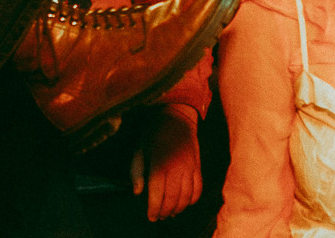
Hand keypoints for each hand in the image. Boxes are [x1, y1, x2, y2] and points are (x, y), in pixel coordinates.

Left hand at [129, 104, 202, 220]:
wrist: (177, 118)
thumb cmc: (154, 135)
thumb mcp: (139, 150)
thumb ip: (136, 172)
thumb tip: (138, 192)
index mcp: (159, 164)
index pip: (157, 194)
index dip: (154, 208)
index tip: (151, 217)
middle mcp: (176, 168)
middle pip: (172, 198)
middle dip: (165, 211)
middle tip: (159, 216)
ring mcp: (189, 168)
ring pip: (186, 196)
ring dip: (178, 209)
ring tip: (171, 213)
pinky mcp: (198, 167)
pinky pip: (198, 189)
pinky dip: (192, 200)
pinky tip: (185, 203)